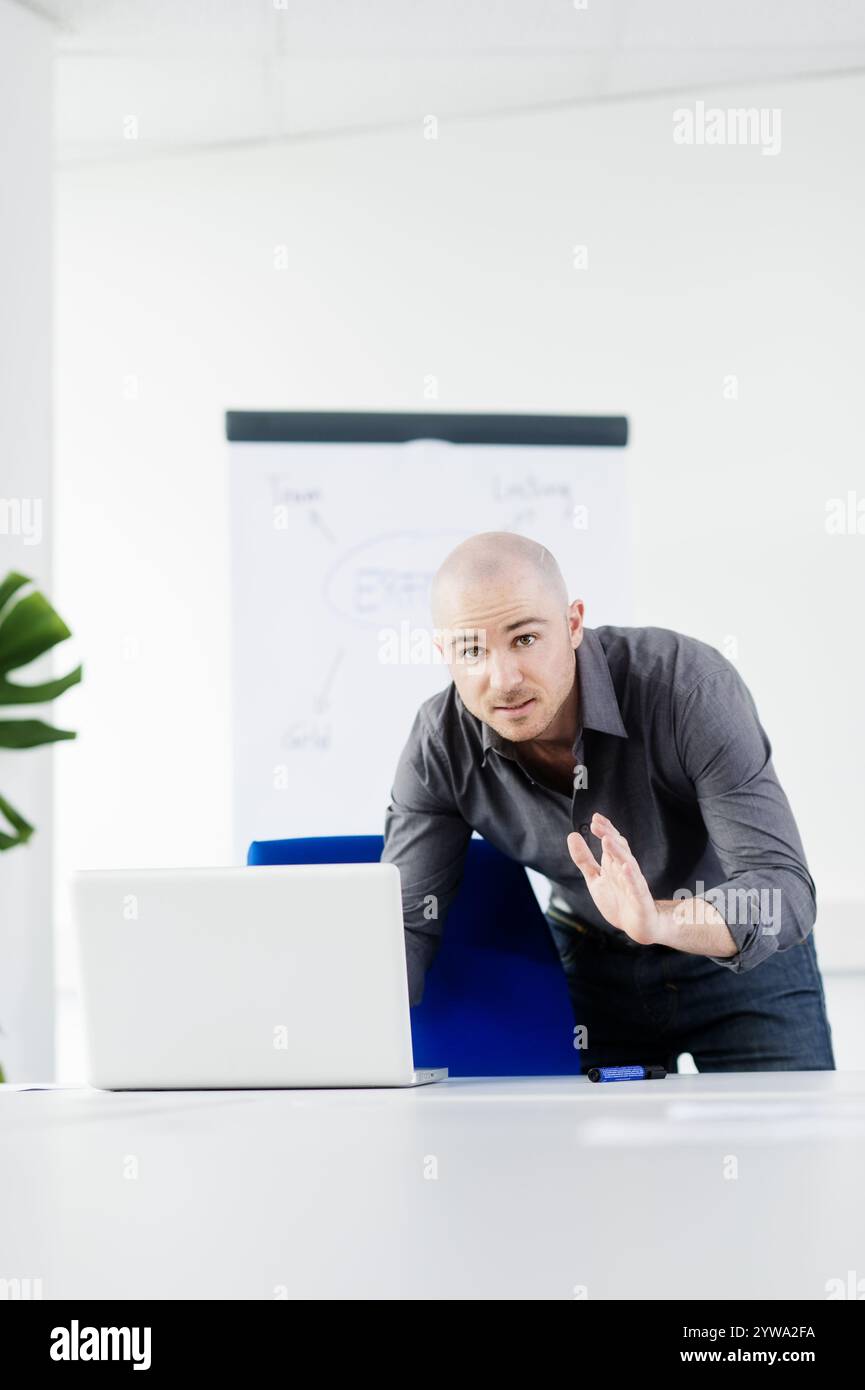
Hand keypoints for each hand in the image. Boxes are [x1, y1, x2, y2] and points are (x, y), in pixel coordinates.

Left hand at [566, 812, 660, 945]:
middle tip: (597, 824)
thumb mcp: (595, 878)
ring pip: (628, 864)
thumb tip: (572, 835)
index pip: (612, 842)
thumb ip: (584, 859)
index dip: (605, 830)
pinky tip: (626, 868)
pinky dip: (632, 878)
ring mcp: (634, 884)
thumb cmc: (617, 900)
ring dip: (618, 851)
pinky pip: (636, 887)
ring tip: (607, 840)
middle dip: (609, 836)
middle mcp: (625, 870)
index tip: (595, 817)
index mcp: (615, 864)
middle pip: (619, 849)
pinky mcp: (640, 900)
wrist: (636, 926)